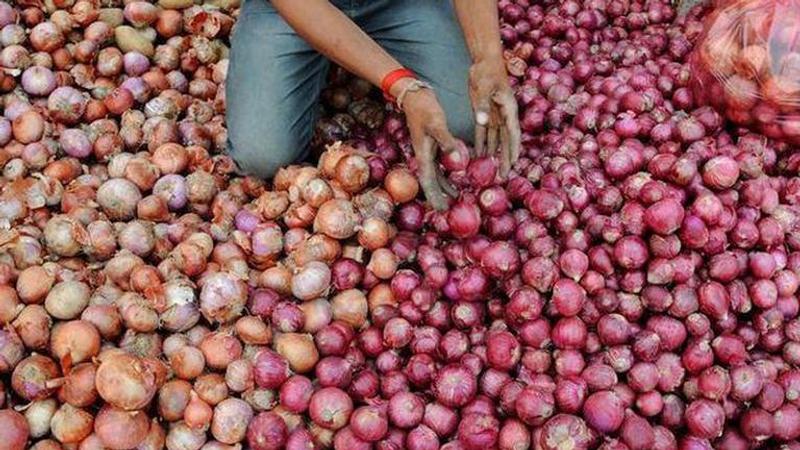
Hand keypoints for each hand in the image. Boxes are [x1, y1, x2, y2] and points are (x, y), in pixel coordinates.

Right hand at [401, 86, 458, 210]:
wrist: (415, 96)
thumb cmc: (425, 109)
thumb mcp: (436, 124)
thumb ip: (446, 141)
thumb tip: (457, 159)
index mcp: (423, 155)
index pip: (429, 182)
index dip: (435, 197)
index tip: (441, 211)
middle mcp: (424, 156)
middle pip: (431, 183)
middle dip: (439, 197)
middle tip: (449, 211)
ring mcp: (427, 152)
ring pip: (436, 175)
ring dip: (444, 187)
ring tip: (456, 199)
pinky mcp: (432, 146)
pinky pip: (439, 166)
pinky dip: (447, 175)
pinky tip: (456, 178)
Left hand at [469, 57, 520, 176]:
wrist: (484, 59)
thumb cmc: (486, 71)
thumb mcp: (484, 87)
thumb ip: (482, 105)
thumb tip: (482, 122)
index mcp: (508, 109)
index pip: (512, 134)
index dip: (512, 150)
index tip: (512, 164)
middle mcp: (504, 114)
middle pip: (506, 140)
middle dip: (505, 157)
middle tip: (503, 175)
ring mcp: (495, 114)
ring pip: (496, 138)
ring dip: (494, 153)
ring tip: (492, 170)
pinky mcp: (486, 112)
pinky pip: (484, 131)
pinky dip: (482, 142)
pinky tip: (479, 154)